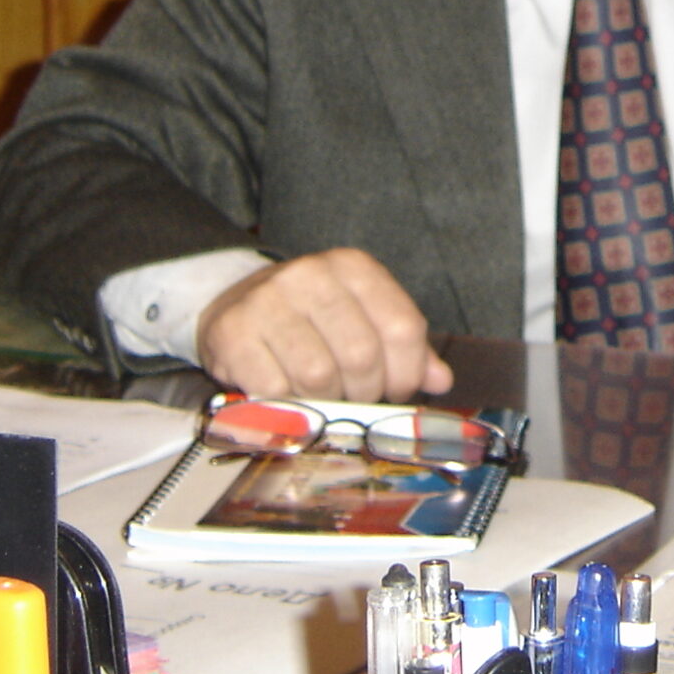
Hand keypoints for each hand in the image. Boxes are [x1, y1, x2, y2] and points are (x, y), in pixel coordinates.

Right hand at [195, 248, 453, 401]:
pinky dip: (288, 406)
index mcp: (353, 267)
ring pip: (319, 376)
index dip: (406, 373)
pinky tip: (289, 396)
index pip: (403, 328)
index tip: (395, 391)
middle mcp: (311, 274)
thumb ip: (405, 348)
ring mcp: (268, 300)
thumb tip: (440, 380)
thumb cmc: (310, 319)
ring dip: (326, 401)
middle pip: (362, 356)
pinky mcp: (234, 332)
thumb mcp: (362, 318)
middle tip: (355, 398)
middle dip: (365, 392)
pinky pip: (276, 390)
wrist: (235, 304)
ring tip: (323, 396)